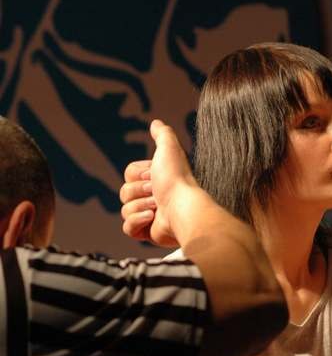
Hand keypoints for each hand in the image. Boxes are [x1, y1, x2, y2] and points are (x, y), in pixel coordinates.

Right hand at [120, 119, 197, 246]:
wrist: (184, 208)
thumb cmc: (178, 179)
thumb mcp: (169, 149)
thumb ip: (163, 134)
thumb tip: (156, 123)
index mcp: (157, 179)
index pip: (128, 174)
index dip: (137, 174)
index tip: (154, 175)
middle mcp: (154, 196)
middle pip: (124, 191)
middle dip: (139, 191)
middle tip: (156, 192)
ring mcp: (150, 215)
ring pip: (124, 209)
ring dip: (139, 205)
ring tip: (158, 207)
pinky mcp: (148, 233)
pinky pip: (127, 227)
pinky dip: (137, 222)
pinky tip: (152, 218)